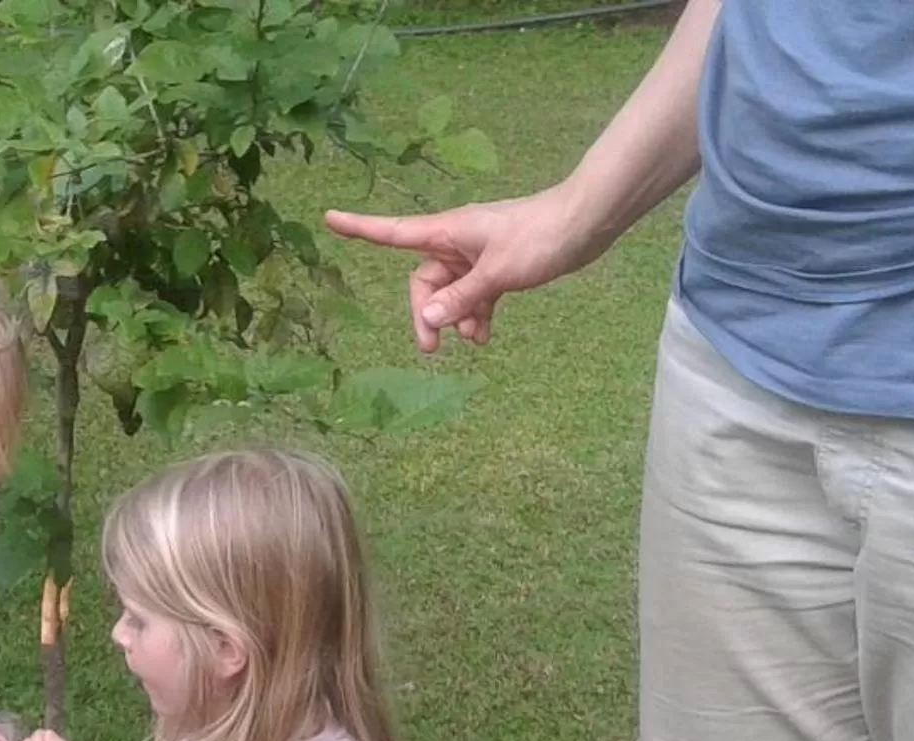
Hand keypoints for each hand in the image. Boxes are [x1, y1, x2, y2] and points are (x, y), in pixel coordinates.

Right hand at [325, 184, 610, 353]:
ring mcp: (476, 254)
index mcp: (447, 231)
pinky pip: (473, 294)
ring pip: (450, 292)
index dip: (359, 227)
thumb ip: (461, 297)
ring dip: (457, 318)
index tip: (329, 218)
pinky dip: (476, 313)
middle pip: (424, 280)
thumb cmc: (539, 237)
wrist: (585, 223)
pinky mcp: (496, 265)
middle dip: (427, 313)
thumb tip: (427, 318)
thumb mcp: (497, 273)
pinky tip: (485, 334)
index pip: (393, 232)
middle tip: (432, 348)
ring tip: (475, 340)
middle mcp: (456, 241)